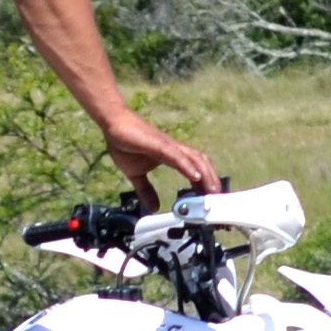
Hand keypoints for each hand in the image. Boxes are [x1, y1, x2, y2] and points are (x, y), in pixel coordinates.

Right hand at [102, 106, 217, 201]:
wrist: (113, 123)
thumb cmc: (125, 144)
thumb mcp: (135, 175)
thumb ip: (146, 190)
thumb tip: (153, 208)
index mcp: (173, 157)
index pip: (196, 170)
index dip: (206, 184)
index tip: (211, 200)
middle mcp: (176, 151)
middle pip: (202, 164)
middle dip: (212, 181)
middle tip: (217, 200)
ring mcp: (169, 146)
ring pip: (195, 160)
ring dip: (206, 176)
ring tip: (212, 192)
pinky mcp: (159, 144)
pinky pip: (178, 156)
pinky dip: (189, 166)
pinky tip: (196, 177)